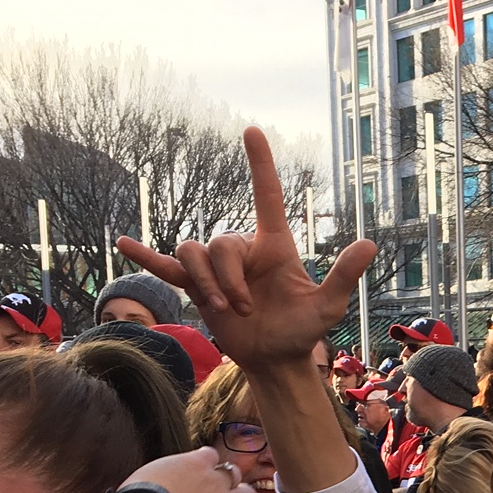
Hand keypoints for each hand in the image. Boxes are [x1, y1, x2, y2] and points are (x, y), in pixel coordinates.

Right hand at [116, 129, 376, 370]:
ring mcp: (219, 268)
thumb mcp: (327, 307)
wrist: (274, 360)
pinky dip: (146, 256)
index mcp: (275, 245)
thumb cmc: (302, 332)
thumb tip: (369, 244)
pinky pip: (167, 266)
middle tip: (243, 308)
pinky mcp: (198, 287)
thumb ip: (344, 276)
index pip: (267, 195)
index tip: (251, 131)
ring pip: (195, 253)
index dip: (260, 164)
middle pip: (220, 243)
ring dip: (205, 283)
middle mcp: (244, 250)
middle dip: (228, 278)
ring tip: (222, 310)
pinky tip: (123, 244)